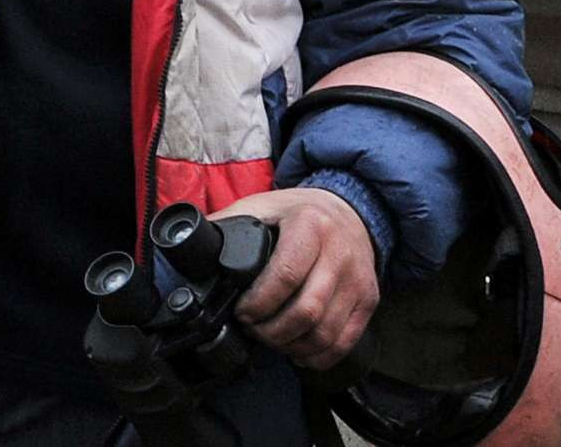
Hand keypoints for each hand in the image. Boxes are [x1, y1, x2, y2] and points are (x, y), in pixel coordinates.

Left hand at [219, 186, 377, 369]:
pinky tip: (299, 353)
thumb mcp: (262, 205)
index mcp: (310, 225)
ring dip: (293, 346)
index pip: (285, 275)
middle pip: (307, 310)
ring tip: (271, 341)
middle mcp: (340, 253)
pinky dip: (319, 356)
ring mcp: (358, 279)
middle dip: (272, 331)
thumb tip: (191, 243)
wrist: (350, 211)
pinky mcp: (369, 300)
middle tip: (253, 330)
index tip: (241, 312)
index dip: (258, 302)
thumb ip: (229, 222)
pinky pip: (345, 340)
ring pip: (326, 332)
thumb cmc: (298, 212)